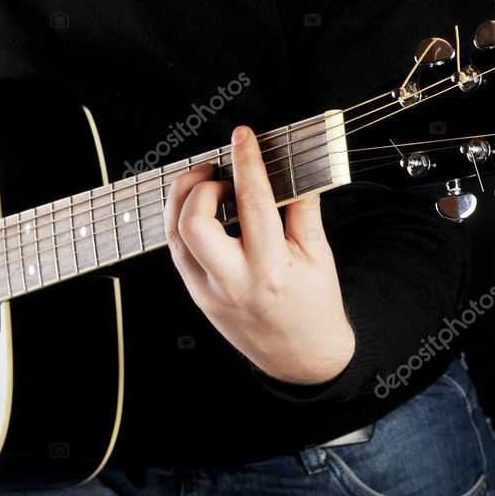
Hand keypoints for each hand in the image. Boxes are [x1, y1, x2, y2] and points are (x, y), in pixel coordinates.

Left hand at [163, 126, 354, 384]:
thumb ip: (303, 209)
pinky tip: (200, 209)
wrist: (302, 358)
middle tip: (217, 173)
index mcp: (271, 270)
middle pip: (194, 225)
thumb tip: (290, 167)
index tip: (243, 136)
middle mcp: (234, 282)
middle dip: (199, 187)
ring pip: (175, 237)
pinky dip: (182, 222)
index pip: (252, 203)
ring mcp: (209, 292)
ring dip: (182, 200)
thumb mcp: (319, 256)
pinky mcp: (197, 296)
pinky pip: (176, 252)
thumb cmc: (315, 306)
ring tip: (207, 184)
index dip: (246, 162)